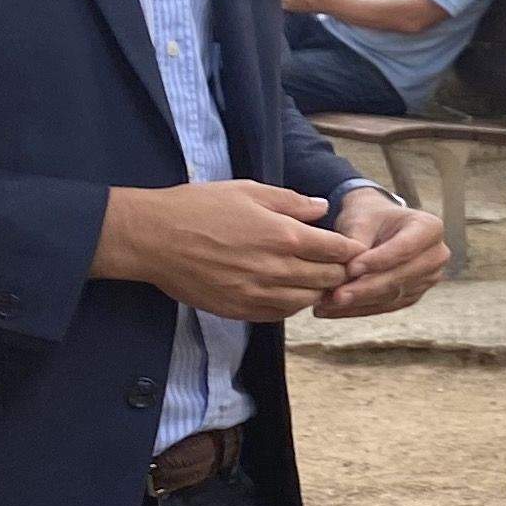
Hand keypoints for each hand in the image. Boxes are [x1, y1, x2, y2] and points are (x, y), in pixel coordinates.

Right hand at [93, 180, 356, 320]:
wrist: (154, 239)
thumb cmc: (199, 207)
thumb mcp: (249, 190)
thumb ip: (291, 201)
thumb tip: (322, 208)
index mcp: (285, 236)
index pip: (338, 251)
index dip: (350, 249)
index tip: (351, 247)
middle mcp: (277, 269)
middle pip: (328, 279)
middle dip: (338, 271)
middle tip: (337, 265)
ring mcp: (258, 294)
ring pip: (307, 301)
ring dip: (316, 291)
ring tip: (313, 279)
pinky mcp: (239, 310)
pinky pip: (279, 315)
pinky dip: (290, 305)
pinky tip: (286, 292)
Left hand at [313, 187, 446, 316]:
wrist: (374, 226)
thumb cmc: (368, 217)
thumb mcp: (361, 219)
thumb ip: (357, 241)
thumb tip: (349, 272)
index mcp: (430, 228)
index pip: (405, 248)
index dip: (378, 261)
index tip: (351, 268)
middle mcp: (436, 256)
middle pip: (400, 277)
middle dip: (366, 288)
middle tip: (336, 295)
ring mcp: (426, 280)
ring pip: (392, 296)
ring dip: (358, 303)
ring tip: (326, 304)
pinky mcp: (411, 296)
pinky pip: (385, 307)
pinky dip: (357, 310)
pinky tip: (332, 310)